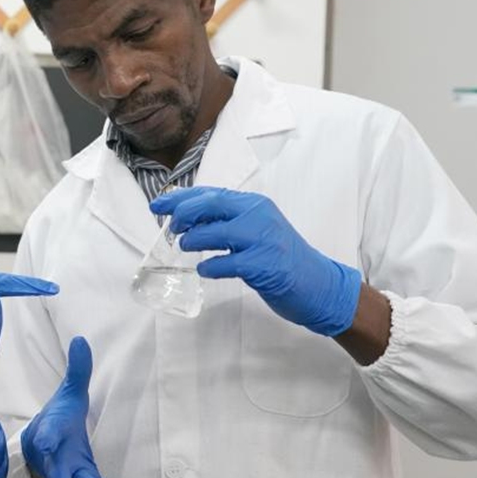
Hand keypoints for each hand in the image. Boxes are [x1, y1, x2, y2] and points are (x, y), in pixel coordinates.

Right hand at [22, 337, 153, 477]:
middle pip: (60, 471)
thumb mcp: (69, 394)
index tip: (44, 443)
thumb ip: (77, 371)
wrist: (44, 447)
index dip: (45, 439)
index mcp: (52, 434)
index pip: (47, 435)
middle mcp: (60, 459)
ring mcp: (75, 474)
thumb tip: (81, 340)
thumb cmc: (59, 419)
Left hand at [151, 187, 361, 336]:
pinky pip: (226, 263)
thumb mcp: (256, 230)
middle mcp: (259, 216)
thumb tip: (187, 217)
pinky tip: (205, 269)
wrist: (318, 284)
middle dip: (184, 214)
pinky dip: (210, 266)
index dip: (180, 198)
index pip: (211, 193)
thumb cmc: (281, 258)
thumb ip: (227, 221)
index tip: (158, 204)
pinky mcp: (264, 265)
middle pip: (211, 205)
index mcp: (255, 204)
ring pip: (215, 232)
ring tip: (186, 247)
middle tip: (172, 228)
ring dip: (193, 240)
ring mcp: (263, 240)